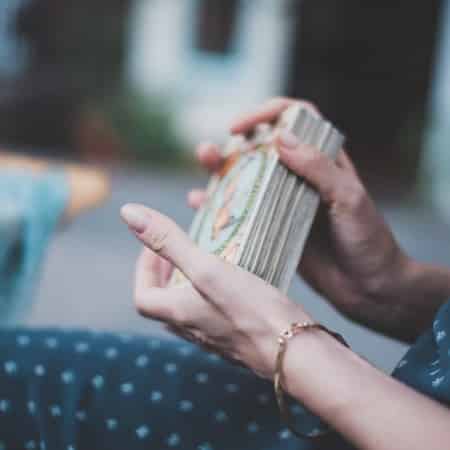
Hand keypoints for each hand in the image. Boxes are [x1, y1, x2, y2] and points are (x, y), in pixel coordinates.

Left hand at [121, 203, 308, 378]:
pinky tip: (233, 283)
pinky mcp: (236, 338)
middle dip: (164, 275)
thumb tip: (129, 213)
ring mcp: (214, 337)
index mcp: (178, 314)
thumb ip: (169, 241)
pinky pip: (212, 315)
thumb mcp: (206, 267)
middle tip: (177, 252)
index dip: (143, 270)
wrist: (292, 350)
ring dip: (187, 285)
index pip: (143, 296)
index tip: (155, 248)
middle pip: (164, 303)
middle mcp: (192, 330)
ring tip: (203, 262)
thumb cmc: (250, 309)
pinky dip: (210, 295)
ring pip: (188, 310)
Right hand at [189, 98, 428, 340]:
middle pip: (261, 148)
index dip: (266, 114)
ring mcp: (285, 203)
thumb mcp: (349, 199)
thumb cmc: (368, 240)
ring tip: (202, 168)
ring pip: (247, 178)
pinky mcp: (274, 228)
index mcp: (324, 160)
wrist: (369, 287)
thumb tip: (281, 139)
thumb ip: (318, 168)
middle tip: (208, 151)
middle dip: (232, 144)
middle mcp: (300, 176)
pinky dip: (220, 206)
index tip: (239, 126)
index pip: (294, 119)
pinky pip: (243, 212)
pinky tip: (200, 204)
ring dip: (220, 170)